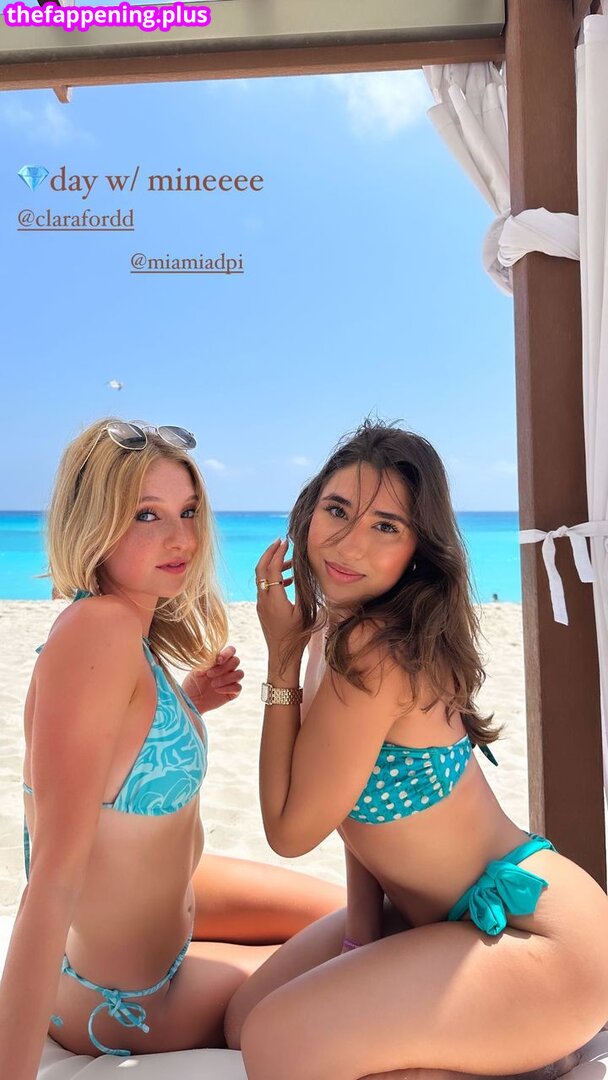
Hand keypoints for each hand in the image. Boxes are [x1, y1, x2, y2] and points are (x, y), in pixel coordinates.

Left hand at [182, 646, 242, 713]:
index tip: (217, 661)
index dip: (227, 653)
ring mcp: (232, 680)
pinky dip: (228, 688)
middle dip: (223, 668)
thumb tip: (212, 659)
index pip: (231, 650)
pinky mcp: (233, 692)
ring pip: (240, 674)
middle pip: (236, 661)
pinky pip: (238, 687)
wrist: (192, 699)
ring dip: (226, 679)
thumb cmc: (193, 682)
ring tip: (212, 684)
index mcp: (220, 660)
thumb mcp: (196, 670)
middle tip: (209, 674)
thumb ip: (206, 662)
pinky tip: (217, 690)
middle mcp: (228, 668)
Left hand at [255, 538, 308, 658]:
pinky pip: (264, 587)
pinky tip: (287, 579)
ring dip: (272, 565)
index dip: (278, 553)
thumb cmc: (296, 636)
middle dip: (269, 553)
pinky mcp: (262, 608)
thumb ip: (302, 591)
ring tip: (289, 560)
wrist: (282, 655)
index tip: (285, 542)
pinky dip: (273, 577)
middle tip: (280, 541)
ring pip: (262, 578)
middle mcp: (264, 599)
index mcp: (274, 599)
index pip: (272, 569)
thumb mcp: (304, 612)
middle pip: (261, 569)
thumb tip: (302, 572)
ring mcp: (261, 604)